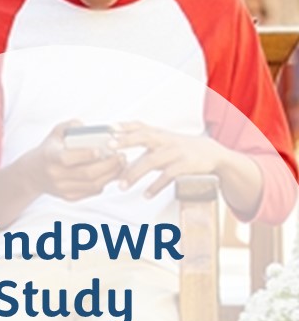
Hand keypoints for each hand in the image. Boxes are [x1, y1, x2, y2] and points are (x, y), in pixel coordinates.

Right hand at [33, 121, 125, 200]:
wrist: (33, 174)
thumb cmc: (49, 150)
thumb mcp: (55, 134)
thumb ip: (71, 126)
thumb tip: (87, 126)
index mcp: (50, 157)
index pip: (69, 158)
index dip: (88, 154)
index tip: (105, 148)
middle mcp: (55, 175)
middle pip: (87, 173)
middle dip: (109, 165)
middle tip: (121, 156)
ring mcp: (62, 188)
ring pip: (93, 185)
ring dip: (111, 175)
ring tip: (120, 164)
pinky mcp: (69, 197)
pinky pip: (92, 191)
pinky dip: (105, 182)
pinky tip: (111, 173)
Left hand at [112, 123, 227, 196]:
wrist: (212, 153)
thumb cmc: (180, 148)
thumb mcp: (163, 142)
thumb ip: (142, 147)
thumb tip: (116, 158)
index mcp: (158, 133)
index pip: (139, 126)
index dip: (124, 126)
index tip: (109, 128)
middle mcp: (165, 140)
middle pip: (144, 136)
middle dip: (126, 140)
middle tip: (109, 146)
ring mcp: (175, 151)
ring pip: (151, 161)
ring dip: (134, 174)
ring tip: (122, 186)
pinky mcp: (184, 165)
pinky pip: (167, 176)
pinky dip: (155, 186)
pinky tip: (146, 194)